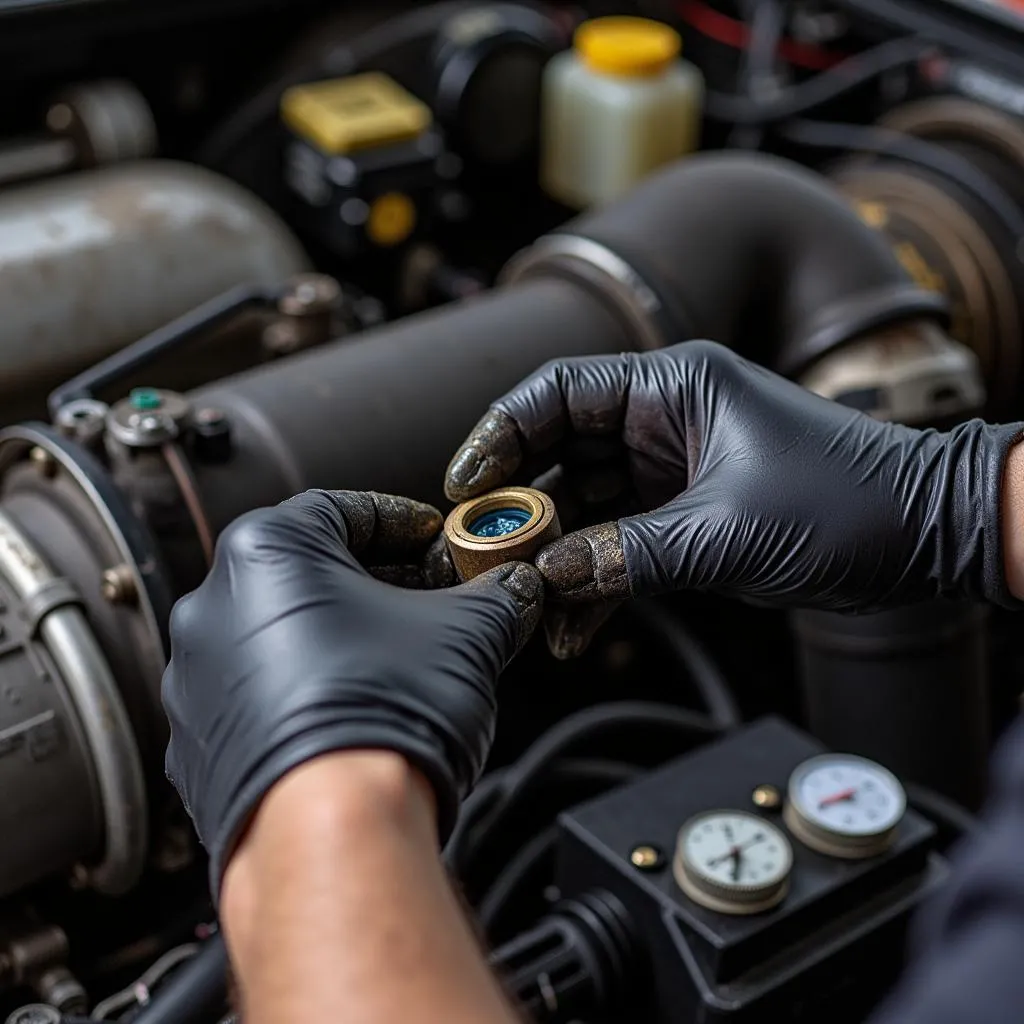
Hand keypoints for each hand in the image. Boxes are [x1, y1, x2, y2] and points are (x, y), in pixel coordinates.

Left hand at [162, 490, 542, 895]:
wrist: (335, 832)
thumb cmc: (383, 714)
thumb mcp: (468, 633)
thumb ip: (496, 596)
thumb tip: (514, 591)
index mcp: (266, 550)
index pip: (344, 509)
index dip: (402, 523)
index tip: (434, 540)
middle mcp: (214, 606)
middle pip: (308, 574)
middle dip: (374, 585)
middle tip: (426, 604)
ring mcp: (195, 679)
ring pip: (278, 638)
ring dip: (336, 641)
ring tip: (395, 666)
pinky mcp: (195, 745)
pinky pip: (255, 700)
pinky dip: (301, 696)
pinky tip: (350, 717)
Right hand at [445, 341, 1021, 651]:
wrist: (924, 538)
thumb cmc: (846, 503)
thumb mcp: (725, 531)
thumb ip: (629, 555)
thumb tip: (547, 578)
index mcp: (673, 388)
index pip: (558, 394)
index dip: (500, 434)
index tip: (463, 485)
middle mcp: (664, 421)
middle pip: (561, 454)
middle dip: (520, 508)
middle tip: (481, 555)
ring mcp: (672, 470)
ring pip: (585, 505)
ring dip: (556, 556)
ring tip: (525, 606)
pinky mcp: (685, 515)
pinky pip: (620, 542)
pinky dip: (596, 579)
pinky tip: (573, 626)